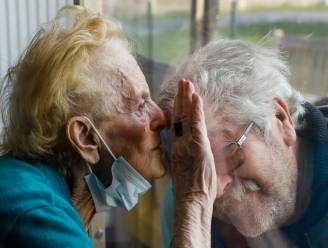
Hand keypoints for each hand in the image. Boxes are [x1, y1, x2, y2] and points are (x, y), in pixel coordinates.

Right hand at [171, 79, 216, 203]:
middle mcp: (179, 142)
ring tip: (187, 83)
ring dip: (187, 98)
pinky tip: (196, 98)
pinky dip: (195, 110)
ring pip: (186, 117)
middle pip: (179, 116)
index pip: (177, 123)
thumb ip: (187, 155)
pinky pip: (195, 124)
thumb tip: (190, 149)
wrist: (191, 200)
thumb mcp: (187, 169)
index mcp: (178, 147)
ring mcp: (187, 143)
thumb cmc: (192, 189)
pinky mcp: (196, 146)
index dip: (178, 109)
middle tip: (182, 82)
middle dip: (180, 98)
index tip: (179, 97)